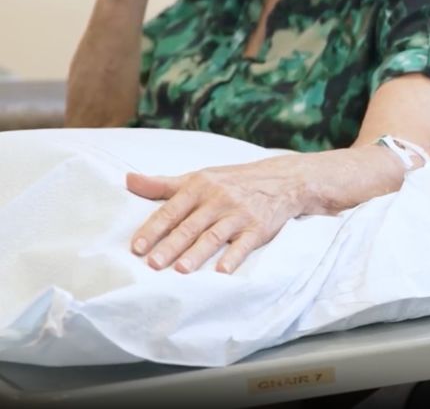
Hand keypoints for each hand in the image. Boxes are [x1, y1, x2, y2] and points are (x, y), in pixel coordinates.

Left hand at [126, 147, 403, 273]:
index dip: (153, 229)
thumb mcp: (199, 178)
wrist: (282, 180)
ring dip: (198, 254)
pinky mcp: (259, 227)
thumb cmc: (233, 182)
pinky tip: (222, 271)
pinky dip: (234, 257)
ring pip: (214, 236)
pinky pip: (244, 243)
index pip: (171, 210)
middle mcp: (218, 199)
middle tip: (152, 265)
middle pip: (190, 226)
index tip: (137, 248)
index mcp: (199, 187)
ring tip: (181, 271)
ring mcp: (239, 214)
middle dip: (170, 246)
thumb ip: (163, 185)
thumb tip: (127, 180)